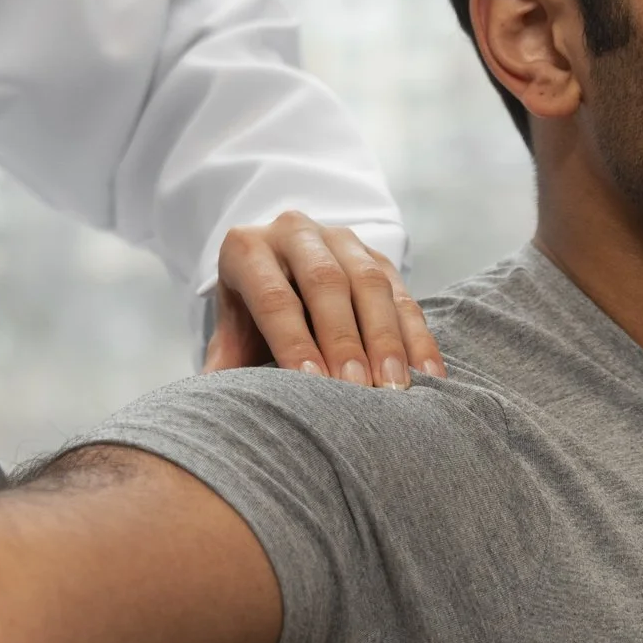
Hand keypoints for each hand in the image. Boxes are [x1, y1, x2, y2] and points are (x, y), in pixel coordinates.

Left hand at [207, 213, 442, 385]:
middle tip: (357, 389)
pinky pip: (403, 294)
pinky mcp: (377, 255)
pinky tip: (427, 376)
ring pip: (369, 283)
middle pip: (325, 283)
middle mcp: (294, 233)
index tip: (312, 382)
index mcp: (247, 248)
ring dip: (386, 338)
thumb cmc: (249, 312)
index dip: (293, 339)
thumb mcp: (230, 328)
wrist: (277, 266)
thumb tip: (216, 410)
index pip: (273, 296)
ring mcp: (341, 239)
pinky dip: (417, 337)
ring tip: (393, 388)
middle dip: (343, 339)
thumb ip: (226, 362)